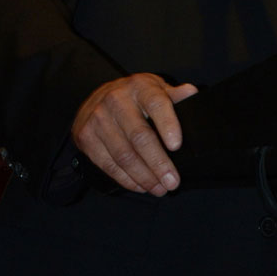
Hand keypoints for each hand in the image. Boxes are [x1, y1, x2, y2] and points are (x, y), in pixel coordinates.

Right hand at [71, 73, 197, 195]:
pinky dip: (127, 180)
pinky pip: (109, 165)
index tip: (177, 146)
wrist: (97, 98)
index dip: (167, 124)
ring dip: (144, 177)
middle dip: (158, 163)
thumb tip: (191, 92)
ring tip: (160, 189)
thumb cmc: (135, 97)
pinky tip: (141, 186)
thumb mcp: (154, 89)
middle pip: (139, 136)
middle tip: (172, 182)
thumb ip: (172, 95)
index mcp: (139, 86)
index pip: (155, 103)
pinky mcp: (86, 137)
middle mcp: (116, 100)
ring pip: (124, 155)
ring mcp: (98, 119)